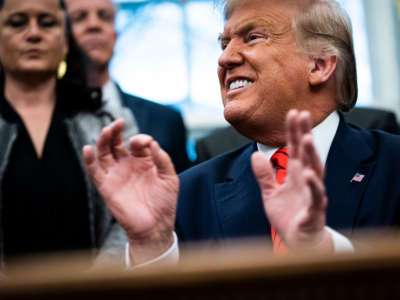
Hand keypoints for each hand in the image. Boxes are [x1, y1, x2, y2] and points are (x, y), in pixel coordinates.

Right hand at [83, 119, 178, 263]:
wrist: (155, 225)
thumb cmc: (164, 202)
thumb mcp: (170, 178)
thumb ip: (162, 159)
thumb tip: (153, 143)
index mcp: (144, 161)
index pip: (138, 143)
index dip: (141, 139)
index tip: (146, 143)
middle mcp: (128, 165)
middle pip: (117, 143)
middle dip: (116, 131)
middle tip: (118, 123)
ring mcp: (117, 174)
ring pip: (104, 152)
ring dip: (104, 140)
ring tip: (107, 130)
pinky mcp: (107, 186)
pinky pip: (94, 171)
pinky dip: (89, 159)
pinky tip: (88, 148)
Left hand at [251, 110, 332, 251]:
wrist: (297, 241)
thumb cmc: (288, 215)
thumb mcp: (270, 193)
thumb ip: (264, 175)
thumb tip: (255, 155)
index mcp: (296, 175)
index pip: (294, 149)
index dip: (293, 132)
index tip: (292, 113)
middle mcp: (306, 180)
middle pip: (306, 154)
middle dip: (304, 134)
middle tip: (302, 114)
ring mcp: (312, 193)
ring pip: (315, 170)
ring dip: (311, 155)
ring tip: (307, 138)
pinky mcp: (315, 210)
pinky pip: (316, 196)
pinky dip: (313, 185)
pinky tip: (308, 174)